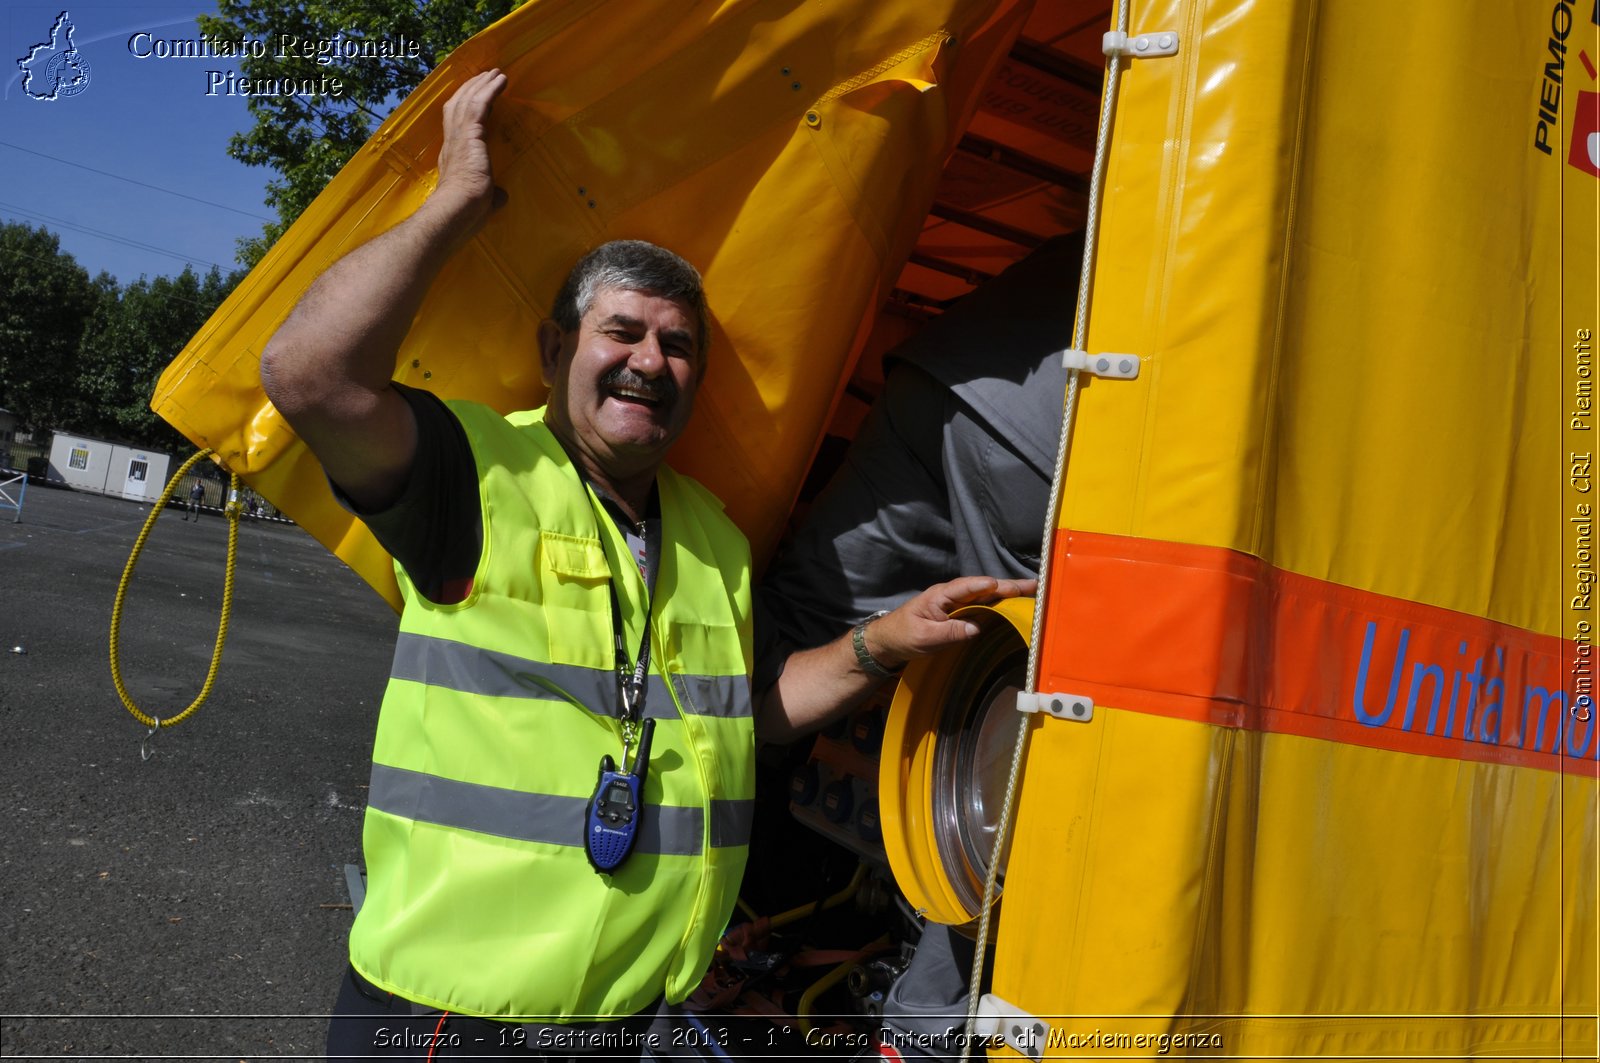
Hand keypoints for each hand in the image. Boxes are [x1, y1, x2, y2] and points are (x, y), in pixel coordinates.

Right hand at [432, 69, 507, 233]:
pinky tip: (501, 79)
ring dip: (482, 84)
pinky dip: (490, 89)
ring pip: (468, 100)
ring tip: (495, 73)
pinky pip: (480, 103)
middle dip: (472, 89)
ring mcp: (459, 136)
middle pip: (458, 105)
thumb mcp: (483, 199)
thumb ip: (491, 193)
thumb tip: (500, 195)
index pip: (457, 125)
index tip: (476, 99)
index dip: (465, 109)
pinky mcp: (470, 133)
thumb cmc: (468, 210)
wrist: (459, 209)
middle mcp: (452, 142)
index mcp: (453, 156)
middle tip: (486, 76)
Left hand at [863, 576, 1036, 669]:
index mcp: (942, 595)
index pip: (967, 587)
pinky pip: (983, 607)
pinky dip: (1000, 605)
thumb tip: (977, 628)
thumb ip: (950, 632)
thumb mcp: (924, 637)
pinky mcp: (959, 614)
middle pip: (984, 588)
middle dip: (1009, 586)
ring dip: (1009, 594)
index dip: (986, 586)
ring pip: (987, 596)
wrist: (887, 641)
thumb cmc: (902, 635)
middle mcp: (953, 596)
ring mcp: (957, 604)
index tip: (1002, 586)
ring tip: (1034, 593)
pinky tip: (1015, 607)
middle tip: (1035, 585)